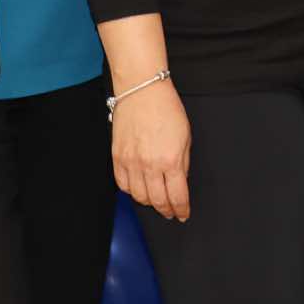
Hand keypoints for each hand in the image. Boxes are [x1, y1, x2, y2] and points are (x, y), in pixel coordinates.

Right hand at [112, 80, 191, 221]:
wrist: (142, 90)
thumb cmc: (166, 107)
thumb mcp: (185, 136)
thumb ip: (183, 162)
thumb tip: (181, 181)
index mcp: (171, 160)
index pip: (177, 195)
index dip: (181, 209)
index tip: (183, 213)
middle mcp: (150, 165)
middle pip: (157, 201)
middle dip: (166, 210)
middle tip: (170, 212)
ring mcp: (131, 162)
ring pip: (139, 196)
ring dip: (149, 203)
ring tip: (155, 201)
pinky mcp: (117, 157)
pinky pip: (122, 184)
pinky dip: (131, 191)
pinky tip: (138, 189)